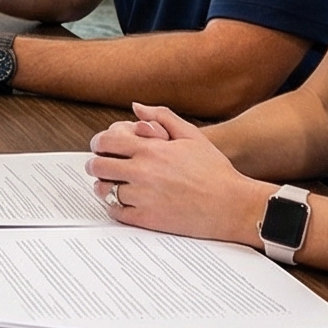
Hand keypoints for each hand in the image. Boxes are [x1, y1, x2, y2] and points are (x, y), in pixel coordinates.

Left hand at [83, 102, 271, 243]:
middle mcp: (143, 172)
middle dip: (96, 164)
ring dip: (104, 186)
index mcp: (151, 149)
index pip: (107, 142)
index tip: (100, 147)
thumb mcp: (192, 135)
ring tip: (110, 184)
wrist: (231, 204)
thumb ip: (162, 116)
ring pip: (105, 190)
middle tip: (99, 166)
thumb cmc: (215, 170)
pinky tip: (122, 202)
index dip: (99, 143)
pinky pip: (116, 212)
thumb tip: (137, 108)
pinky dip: (114, 207)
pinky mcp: (147, 219)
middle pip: (99, 166)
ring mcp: (143, 197)